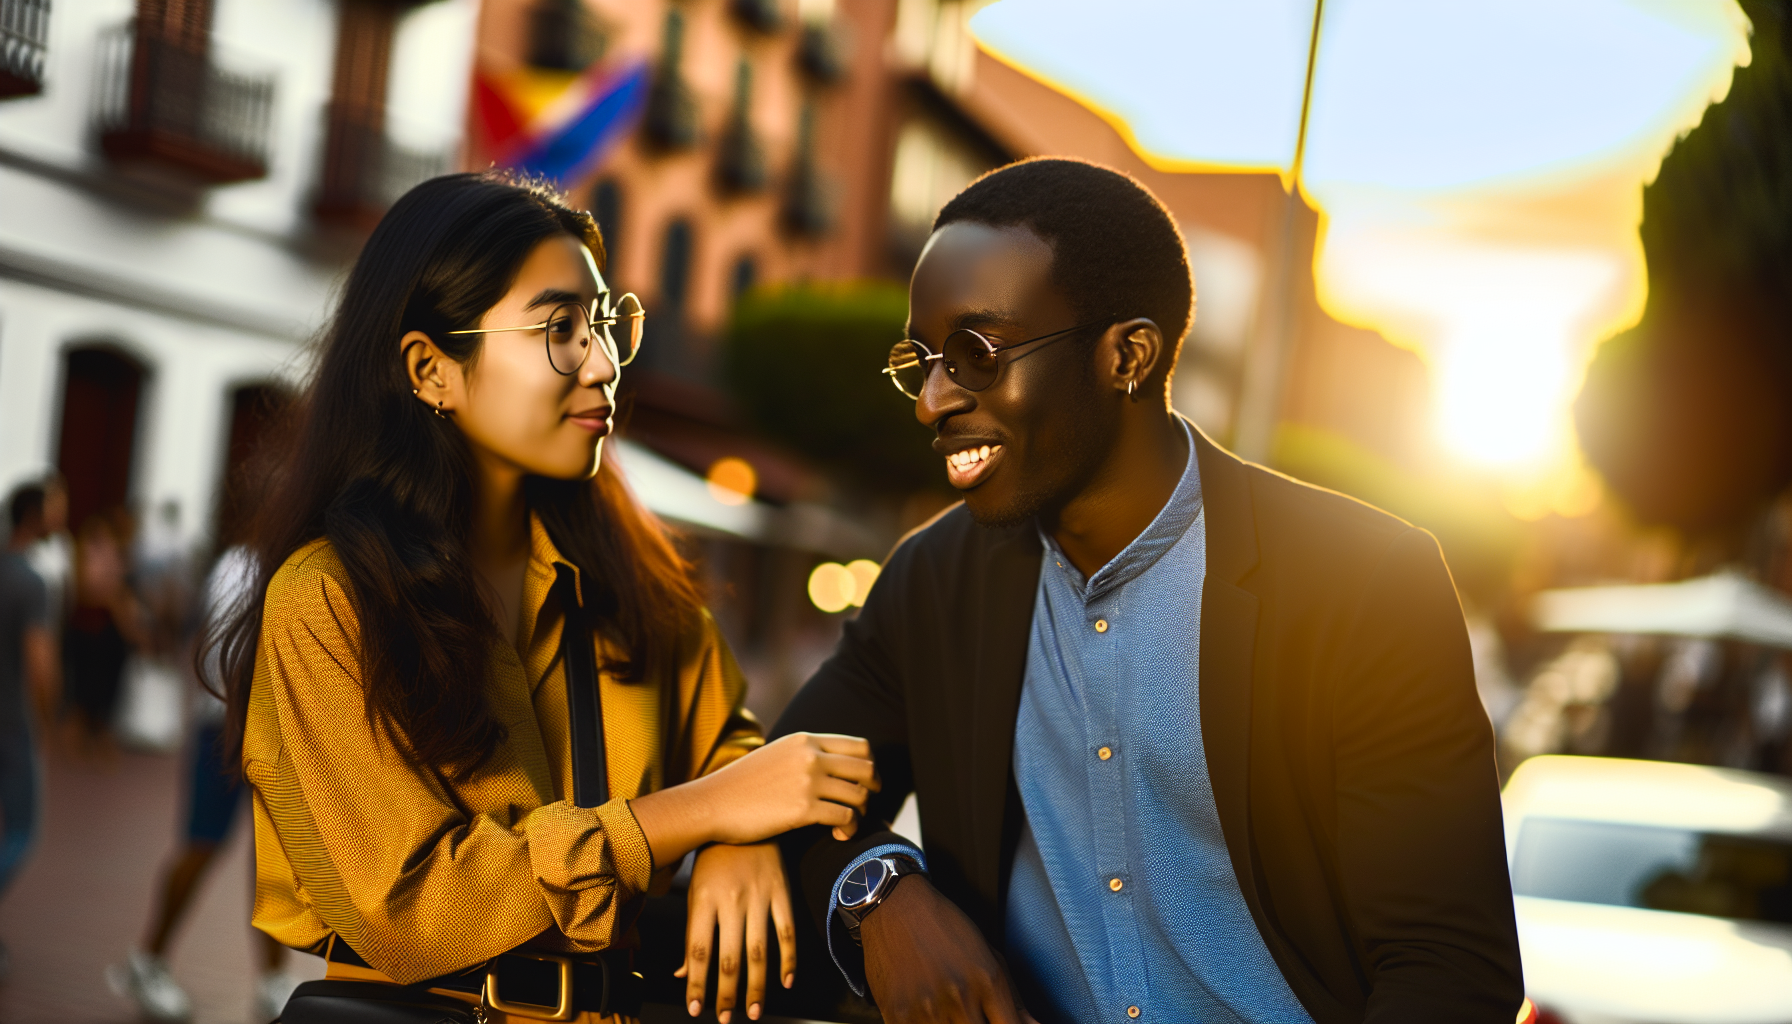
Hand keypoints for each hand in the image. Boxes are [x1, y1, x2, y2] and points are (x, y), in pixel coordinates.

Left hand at [675, 843, 795, 1022]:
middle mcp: (731, 900)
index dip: (697, 983)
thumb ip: (692, 933)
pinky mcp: (782, 891)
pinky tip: (785, 981)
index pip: (698, 951)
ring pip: (759, 950)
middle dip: (726, 993)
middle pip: (728, 957)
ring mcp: (759, 896)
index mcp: (703, 900)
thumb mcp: (695, 891)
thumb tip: (682, 973)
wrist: (743, 816)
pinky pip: (787, 930)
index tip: (696, 1008)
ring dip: (757, 985)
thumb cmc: (714, 859)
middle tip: (725, 1018)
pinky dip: (789, 958)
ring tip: (754, 1010)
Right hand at [696, 732, 878, 845]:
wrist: (712, 804)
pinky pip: (846, 818)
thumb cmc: (743, 785)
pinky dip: (849, 829)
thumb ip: (804, 754)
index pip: (859, 746)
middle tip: (864, 806)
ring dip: (861, 813)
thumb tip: (831, 764)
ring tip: (848, 824)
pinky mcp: (803, 810)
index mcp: (805, 740)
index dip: (870, 767)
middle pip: (866, 770)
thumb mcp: (776, 755)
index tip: (866, 783)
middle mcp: (811, 756)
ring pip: (859, 795)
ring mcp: (808, 782)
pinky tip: (839, 836)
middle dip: (872, 790)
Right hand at [862, 875, 1038, 1023]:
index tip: (999, 1023)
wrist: (895, 906)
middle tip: (967, 1012)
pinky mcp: (896, 1015)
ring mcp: (926, 1009)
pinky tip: (925, 1012)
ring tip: (944, 1010)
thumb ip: (1013, 999)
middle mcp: (959, 997)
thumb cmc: (943, 927)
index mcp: (987, 981)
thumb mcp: (987, 954)